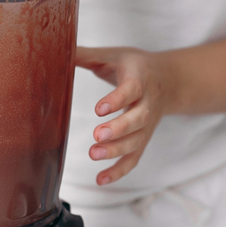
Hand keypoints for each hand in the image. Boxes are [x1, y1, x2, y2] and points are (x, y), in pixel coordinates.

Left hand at [75, 46, 169, 185]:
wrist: (168, 80)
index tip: (99, 109)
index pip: (131, 90)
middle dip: (119, 129)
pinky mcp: (143, 139)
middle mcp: (148, 103)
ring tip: (94, 154)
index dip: (117, 99)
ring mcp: (147, 124)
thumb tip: (57, 48)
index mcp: (139, 77)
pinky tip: (101, 179)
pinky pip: (135, 158)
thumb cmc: (134, 66)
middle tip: (97, 136)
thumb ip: (86, 55)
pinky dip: (120, 170)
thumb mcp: (113, 55)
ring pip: (137, 141)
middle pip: (138, 119)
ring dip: (117, 150)